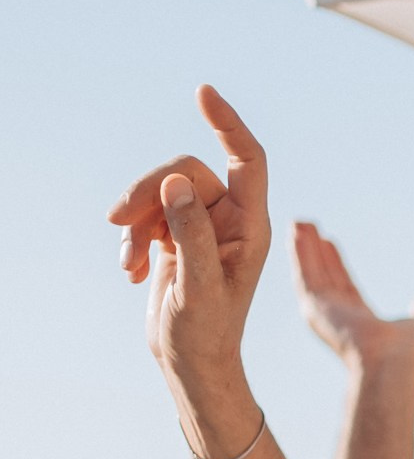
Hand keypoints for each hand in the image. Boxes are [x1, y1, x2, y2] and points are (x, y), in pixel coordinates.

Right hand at [107, 87, 269, 407]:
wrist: (191, 365)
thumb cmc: (205, 333)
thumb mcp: (197, 286)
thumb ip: (190, 233)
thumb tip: (175, 183)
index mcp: (251, 227)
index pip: (247, 159)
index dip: (227, 124)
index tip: (202, 93)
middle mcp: (230, 220)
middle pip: (186, 172)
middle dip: (149, 191)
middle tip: (118, 221)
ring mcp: (202, 226)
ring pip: (162, 191)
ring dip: (135, 219)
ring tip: (126, 260)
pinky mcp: (178, 237)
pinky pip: (148, 214)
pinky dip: (132, 237)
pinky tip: (128, 270)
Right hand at [291, 222, 413, 374]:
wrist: (392, 364)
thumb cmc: (410, 355)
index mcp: (361, 324)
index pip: (345, 288)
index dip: (336, 265)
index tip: (329, 244)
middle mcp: (339, 318)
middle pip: (324, 278)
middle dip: (315, 254)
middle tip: (305, 228)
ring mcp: (325, 312)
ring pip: (310, 273)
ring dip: (303, 248)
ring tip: (297, 222)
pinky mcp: (315, 306)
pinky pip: (305, 273)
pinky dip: (300, 253)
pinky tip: (297, 232)